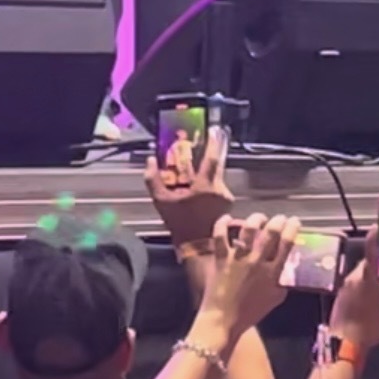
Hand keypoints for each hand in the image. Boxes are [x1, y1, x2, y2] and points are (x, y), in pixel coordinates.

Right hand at [144, 125, 231, 244]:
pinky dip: (210, 188)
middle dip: (207, 159)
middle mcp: (219, 189)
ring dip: (207, 178)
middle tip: (197, 156)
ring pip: (216, 179)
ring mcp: (226, 198)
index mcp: (205, 186)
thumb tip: (150, 161)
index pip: (212, 158)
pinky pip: (219, 190)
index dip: (213, 143)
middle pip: (215, 167)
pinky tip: (200, 196)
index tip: (214, 130)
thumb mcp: (162, 202)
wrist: (198, 248)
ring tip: (194, 183)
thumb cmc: (181, 225)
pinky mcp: (228, 206)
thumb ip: (153, 179)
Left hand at [199, 212, 297, 340]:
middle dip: (277, 221)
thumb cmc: (250, 312)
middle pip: (270, 233)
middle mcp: (257, 262)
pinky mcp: (220, 257)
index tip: (294, 221)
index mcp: (272, 273)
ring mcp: (237, 258)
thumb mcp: (275, 299)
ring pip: (248, 229)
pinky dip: (223, 223)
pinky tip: (227, 217)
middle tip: (279, 218)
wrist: (224, 320)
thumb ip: (282, 282)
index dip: (292, 229)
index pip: (287, 245)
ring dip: (255, 219)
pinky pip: (220, 235)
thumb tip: (287, 268)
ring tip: (258, 218)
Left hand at [330, 228, 378, 350]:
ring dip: (376, 271)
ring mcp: (347, 283)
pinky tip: (377, 292)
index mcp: (368, 279)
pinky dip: (368, 281)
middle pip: (371, 261)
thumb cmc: (368, 330)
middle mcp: (355, 277)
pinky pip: (357, 279)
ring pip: (364, 270)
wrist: (342, 342)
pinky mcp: (343, 290)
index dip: (376, 236)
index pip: (372, 251)